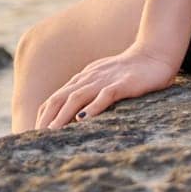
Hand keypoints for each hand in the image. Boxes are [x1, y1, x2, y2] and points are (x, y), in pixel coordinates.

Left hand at [33, 42, 179, 129]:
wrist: (155, 54)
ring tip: (52, 133)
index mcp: (84, 78)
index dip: (44, 114)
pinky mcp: (121, 84)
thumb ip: (90, 90)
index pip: (56, 96)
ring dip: (62, 116)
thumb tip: (76, 112)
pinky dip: (92, 108)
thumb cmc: (131, 70)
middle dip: (46, 118)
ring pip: (77, 98)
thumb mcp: (104, 78)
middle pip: (60, 98)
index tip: (35, 132)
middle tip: (36, 137)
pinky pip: (104, 96)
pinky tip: (83, 120)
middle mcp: (89, 78)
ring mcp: (104, 80)